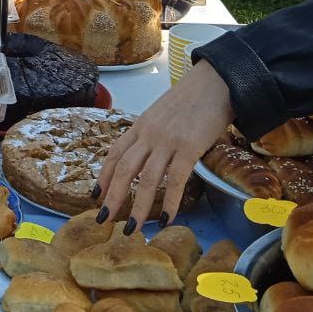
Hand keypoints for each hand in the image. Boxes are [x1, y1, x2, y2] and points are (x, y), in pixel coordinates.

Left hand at [96, 61, 234, 228]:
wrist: (215, 82)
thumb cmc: (191, 99)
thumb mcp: (162, 114)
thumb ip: (153, 134)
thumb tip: (149, 157)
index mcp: (140, 125)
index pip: (114, 153)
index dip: (104, 176)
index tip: (96, 195)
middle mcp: (149, 134)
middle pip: (124, 169)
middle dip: (113, 197)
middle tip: (104, 219)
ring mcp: (168, 141)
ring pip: (147, 179)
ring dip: (138, 207)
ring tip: (132, 230)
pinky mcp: (190, 147)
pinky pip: (176, 180)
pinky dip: (169, 202)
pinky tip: (165, 219)